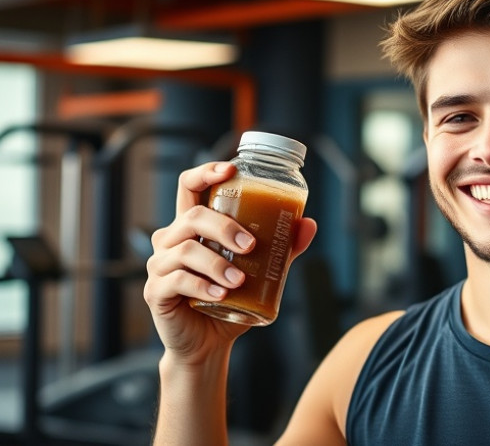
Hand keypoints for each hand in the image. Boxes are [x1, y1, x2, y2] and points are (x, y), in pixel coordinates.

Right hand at [144, 161, 316, 364]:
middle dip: (223, 226)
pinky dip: (202, 285)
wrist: (208, 344)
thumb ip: (281, 248)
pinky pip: (177, 280)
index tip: (231, 170)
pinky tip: (221, 294)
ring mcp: (159, 266)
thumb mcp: (260, 271)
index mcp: (192, 228)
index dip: (206, 172)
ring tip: (239, 279)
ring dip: (216, 263)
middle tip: (250, 244)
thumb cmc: (230, 301)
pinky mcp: (155, 291)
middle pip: (192, 216)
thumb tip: (309, 224)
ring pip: (185, 249)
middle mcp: (170, 240)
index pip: (189, 187)